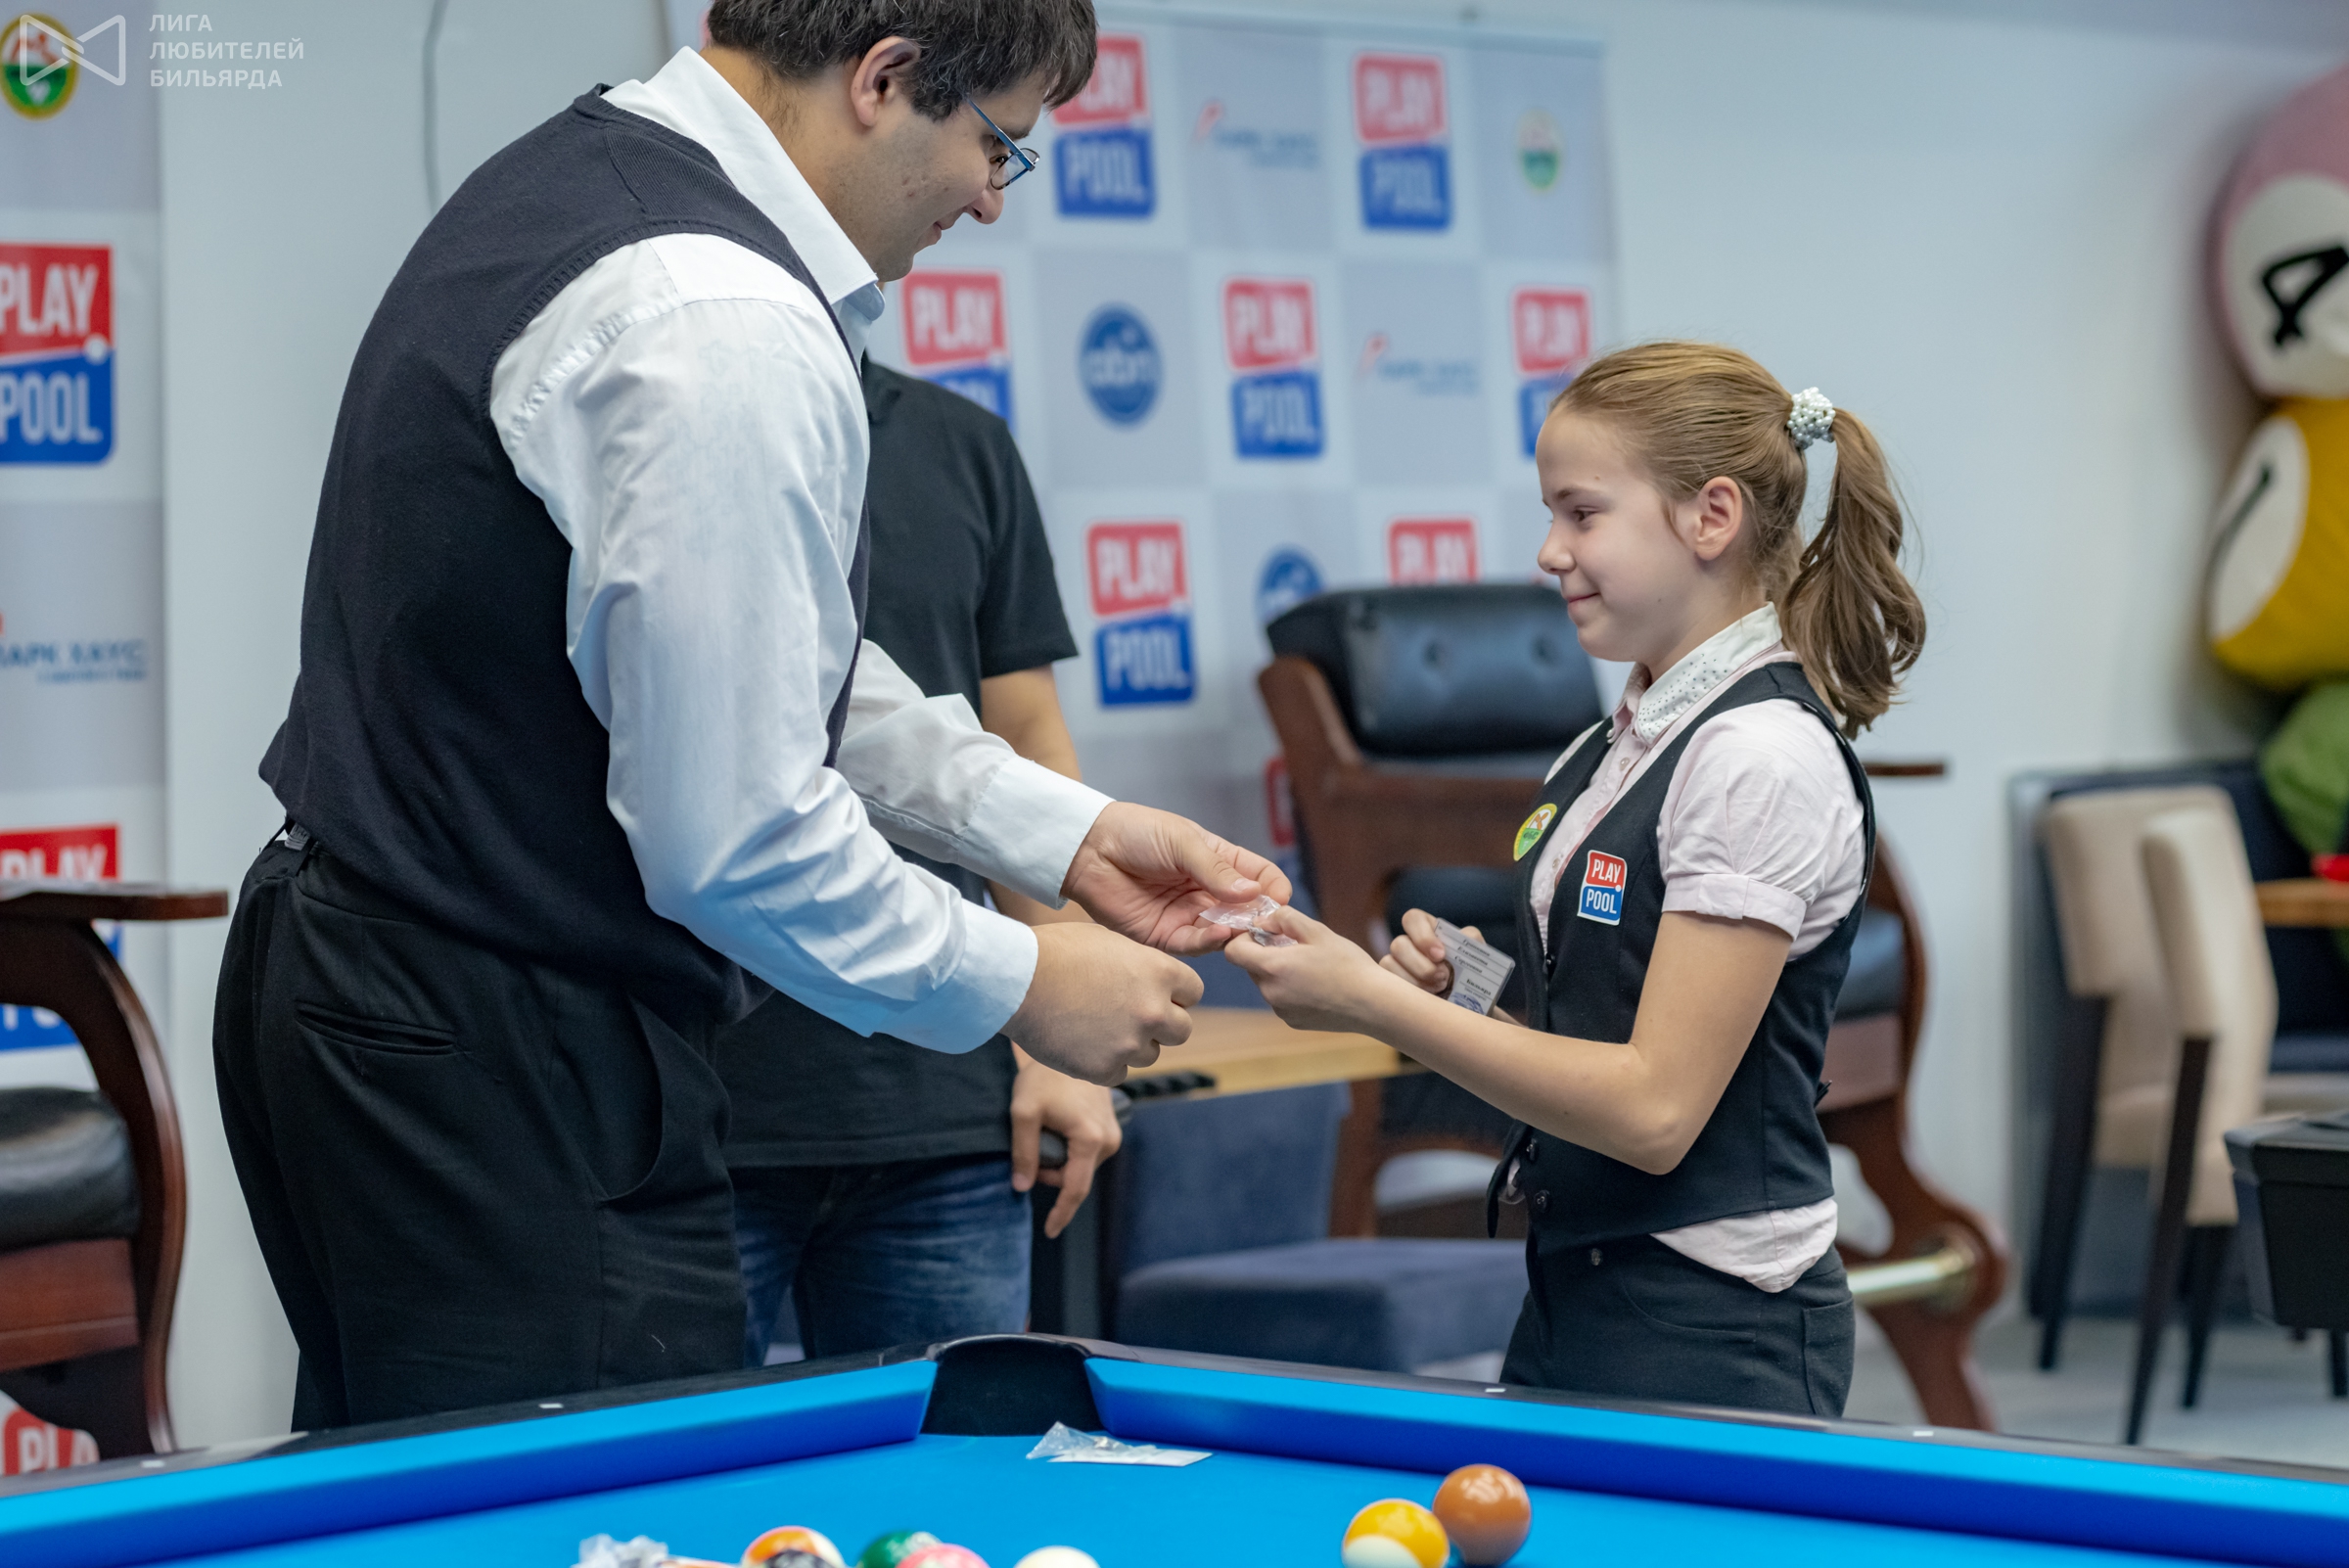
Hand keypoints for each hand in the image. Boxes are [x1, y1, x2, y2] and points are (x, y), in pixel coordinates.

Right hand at [1005, 922, 1201, 1083]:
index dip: (1173, 993)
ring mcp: (1130, 1044)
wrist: (1013, 981)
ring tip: (1096, 1025)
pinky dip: (1103, 1063)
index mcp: (1159, 972)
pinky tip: (1080, 1043)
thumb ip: (1141, 965)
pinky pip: (1119, 1073)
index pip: (1193, 992)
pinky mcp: (1104, 1070)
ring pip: (1150, 1054)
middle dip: (1161, 1024)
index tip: (1152, 992)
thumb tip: (1155, 981)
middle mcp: (1153, 1011)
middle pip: (1182, 1030)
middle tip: (1129, 1015)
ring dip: (1131, 1044)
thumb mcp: (1109, 942)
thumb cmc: (1055, 952)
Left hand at [1008, 1049, 1122, 1238]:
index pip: (1075, 1190)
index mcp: (1089, 1139)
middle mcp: (1108, 1140)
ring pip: (1080, 1167)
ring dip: (1058, 1161)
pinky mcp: (1110, 1128)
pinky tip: (1057, 1127)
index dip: (1061, 1213)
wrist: (1070, 1046)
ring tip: (1043, 1129)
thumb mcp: (1024, 1112)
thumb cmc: (1044, 1076)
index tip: (1049, 1231)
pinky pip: (1086, 1153)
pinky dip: (1068, 1151)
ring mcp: (1112, 1134)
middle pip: (1074, 1178)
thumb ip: (1023, 1152)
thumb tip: (1021, 1186)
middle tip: (1028, 1146)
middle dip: (1049, 1174)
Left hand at [1062, 802, 1292, 955]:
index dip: (1272, 888)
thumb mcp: (1182, 841)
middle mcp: (1206, 891)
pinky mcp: (1164, 935)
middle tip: (1267, 923)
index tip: (1281, 900)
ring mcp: (1186, 914)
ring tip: (1243, 929)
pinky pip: (1194, 944)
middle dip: (1258, 918)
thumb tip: (1254, 892)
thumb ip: (1216, 869)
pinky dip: (1210, 942)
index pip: (1257, 877)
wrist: (1088, 849)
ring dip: (1236, 932)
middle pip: (1244, 910)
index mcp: (1216, 862)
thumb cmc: (1135, 832)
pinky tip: (1219, 934)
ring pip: (1223, 931)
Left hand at [1217, 903, 1410, 1034]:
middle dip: (1266, 953)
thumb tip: (1263, 920)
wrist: (1373, 1004)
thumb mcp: (1318, 931)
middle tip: (1296, 946)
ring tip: (1311, 966)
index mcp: (1273, 967)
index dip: (1243, 938)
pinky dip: (1291, 989)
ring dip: (1279, 972)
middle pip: (1251, 967)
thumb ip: (1284, 919)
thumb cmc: (1348, 964)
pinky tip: (1317, 985)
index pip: (1233, 951)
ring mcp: (1280, 1010)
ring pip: (1267, 983)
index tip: (1265, 932)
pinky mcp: (1292, 1021)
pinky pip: (1281, 999)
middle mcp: (1270, 992)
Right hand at [1381, 908, 1473, 996]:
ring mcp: (1397, 966)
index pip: (1413, 919)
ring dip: (1415, 980)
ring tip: (1439, 990)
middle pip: (1398, 944)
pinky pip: (1388, 985)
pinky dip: (1408, 993)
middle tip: (1443, 978)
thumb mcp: (1477, 956)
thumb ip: (1472, 941)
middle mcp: (1408, 945)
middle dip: (1421, 965)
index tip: (1440, 955)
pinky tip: (1426, 1000)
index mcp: (1428, 931)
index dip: (1423, 936)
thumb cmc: (1471, 977)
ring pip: (1389, 964)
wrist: (1470, 1007)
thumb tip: (1465, 936)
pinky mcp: (1392, 986)